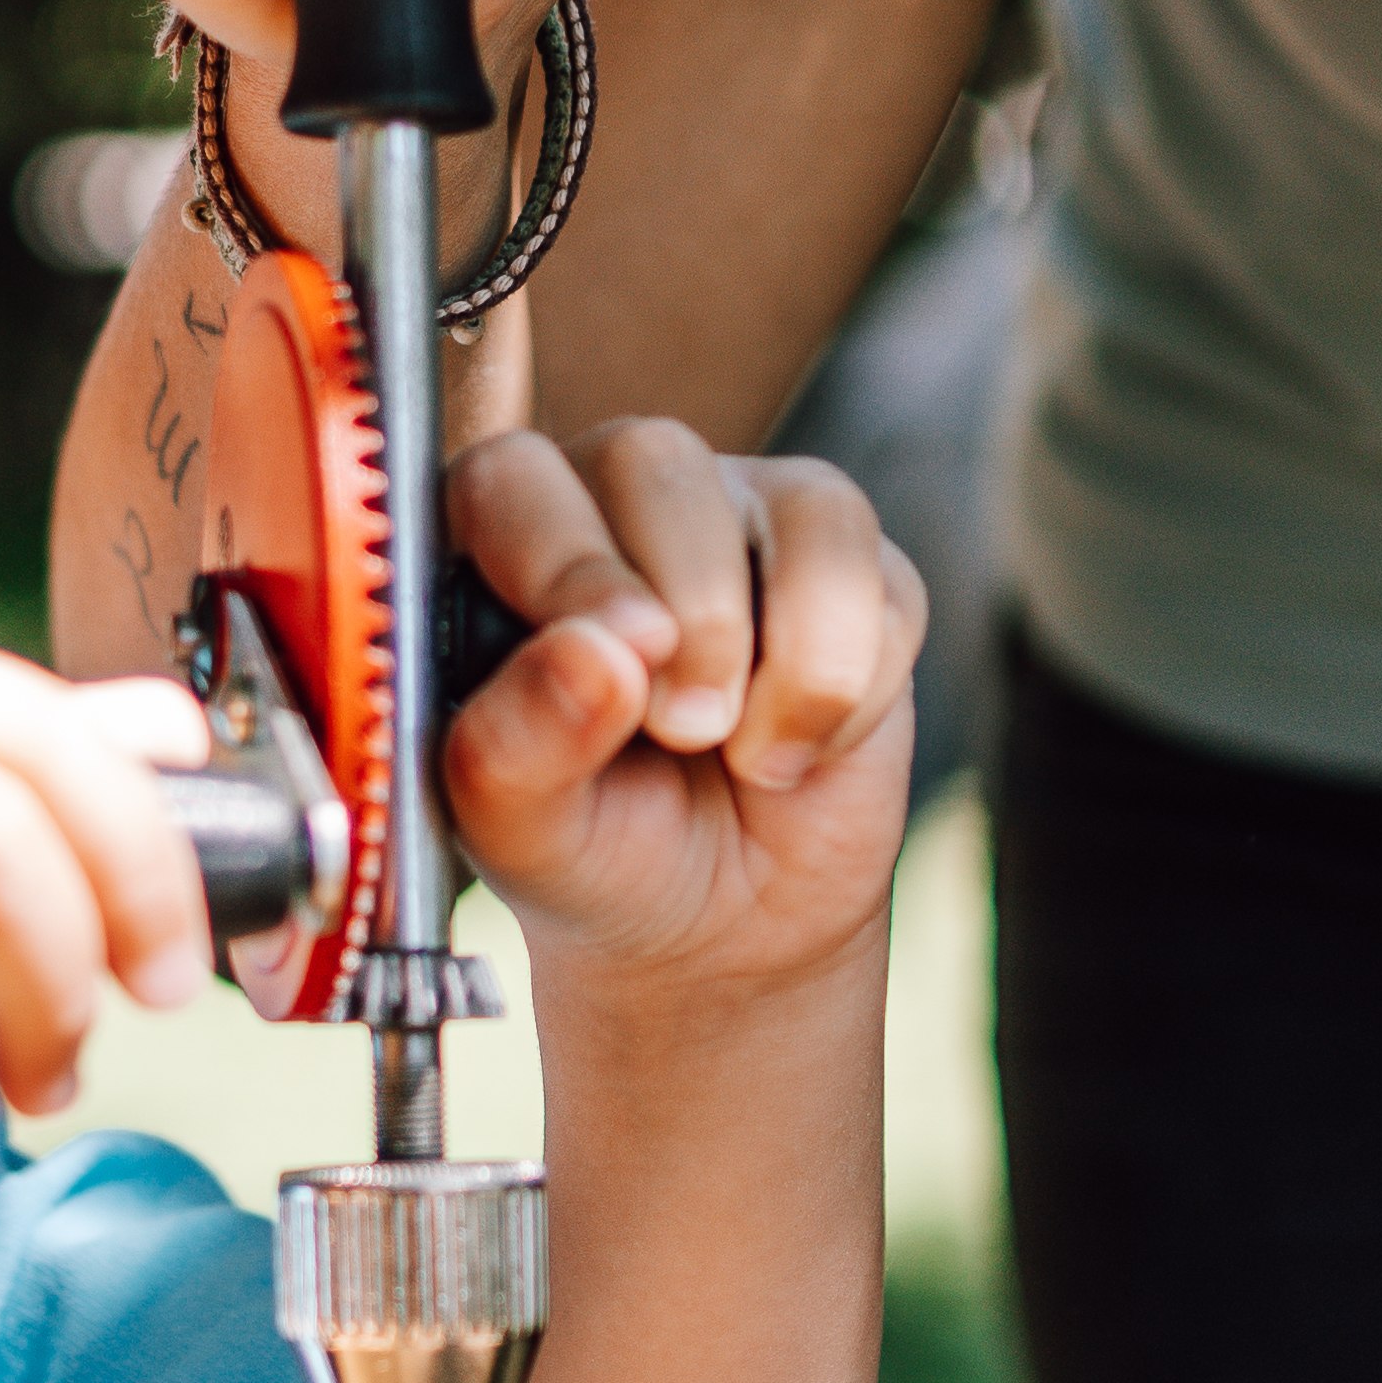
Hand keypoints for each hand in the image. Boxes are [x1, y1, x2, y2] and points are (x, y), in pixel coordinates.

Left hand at [440, 422, 926, 990]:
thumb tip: (596, 654)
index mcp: (500, 543)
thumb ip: (518, 745)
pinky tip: (798, 749)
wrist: (716, 922)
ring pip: (804, 505)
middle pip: (659, 460)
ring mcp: (743, 518)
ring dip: (793, 654)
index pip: (513, 475)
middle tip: (683, 732)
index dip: (567, 560)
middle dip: (691, 611)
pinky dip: (849, 691)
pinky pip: (881, 581)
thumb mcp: (521, 830)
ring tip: (744, 755)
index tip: (617, 665)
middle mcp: (617, 501)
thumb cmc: (592, 851)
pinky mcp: (850, 566)